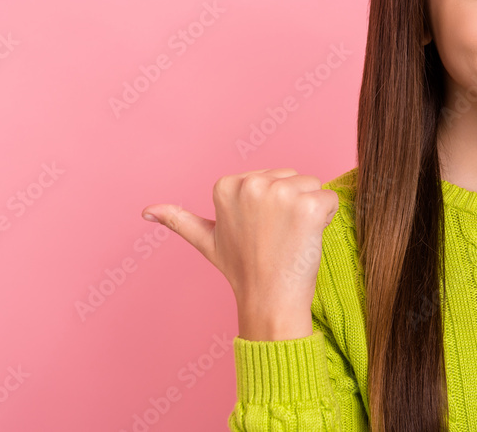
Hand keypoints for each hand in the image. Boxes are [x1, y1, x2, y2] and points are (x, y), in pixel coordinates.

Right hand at [140, 168, 338, 330]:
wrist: (268, 300)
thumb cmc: (242, 270)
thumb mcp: (207, 240)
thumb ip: (179, 219)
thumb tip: (146, 211)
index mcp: (227, 184)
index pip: (272, 176)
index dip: (273, 205)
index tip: (259, 230)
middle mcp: (252, 183)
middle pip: (294, 178)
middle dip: (292, 204)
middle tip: (276, 237)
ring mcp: (281, 194)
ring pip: (313, 186)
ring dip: (311, 211)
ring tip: (290, 239)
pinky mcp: (308, 206)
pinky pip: (331, 199)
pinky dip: (327, 219)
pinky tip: (308, 239)